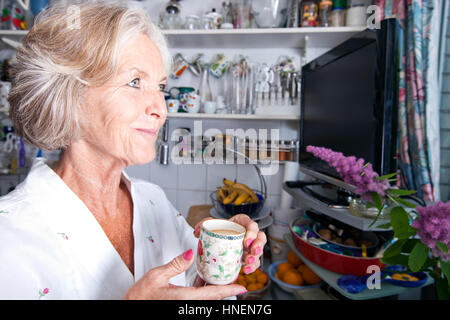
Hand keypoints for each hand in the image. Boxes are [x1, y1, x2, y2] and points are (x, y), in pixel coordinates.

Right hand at [123, 249, 245, 299]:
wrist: (131, 308)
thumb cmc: (140, 296)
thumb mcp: (156, 276)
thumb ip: (175, 265)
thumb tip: (191, 253)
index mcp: (185, 298)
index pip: (212, 294)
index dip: (229, 290)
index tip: (242, 287)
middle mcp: (187, 305)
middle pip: (212, 297)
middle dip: (225, 288)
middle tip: (235, 277)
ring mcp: (184, 307)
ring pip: (205, 299)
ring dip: (214, 289)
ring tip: (222, 276)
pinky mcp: (180, 305)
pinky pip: (197, 300)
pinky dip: (203, 291)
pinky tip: (202, 281)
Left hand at [193, 214, 266, 274]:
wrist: (216, 242)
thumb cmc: (217, 230)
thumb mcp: (210, 225)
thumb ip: (203, 224)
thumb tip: (197, 231)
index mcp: (241, 223)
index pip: (251, 224)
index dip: (252, 231)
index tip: (246, 240)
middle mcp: (249, 234)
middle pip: (260, 237)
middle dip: (258, 245)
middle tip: (252, 251)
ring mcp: (250, 246)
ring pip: (259, 250)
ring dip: (256, 257)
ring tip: (248, 262)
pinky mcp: (249, 256)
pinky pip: (255, 262)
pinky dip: (252, 267)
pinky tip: (246, 270)